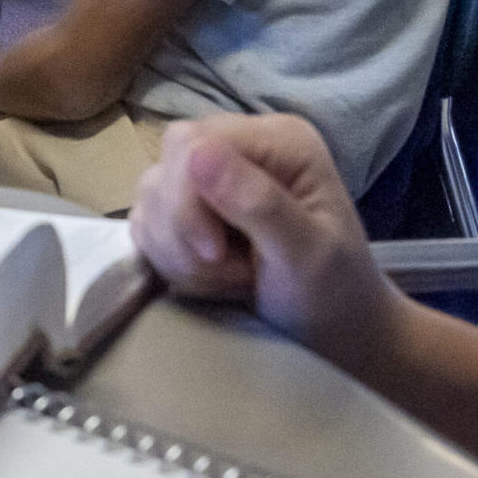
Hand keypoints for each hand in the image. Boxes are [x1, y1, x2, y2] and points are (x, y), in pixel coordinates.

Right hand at [128, 115, 398, 351]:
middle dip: (183, 228)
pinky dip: (167, 258)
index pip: (195, 141)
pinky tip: (210, 278)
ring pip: (150, 194)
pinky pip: (144, 221)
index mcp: (280, 141)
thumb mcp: (309, 255)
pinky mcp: (185, 207)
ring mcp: (210, 176)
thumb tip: (199, 153)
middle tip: (227, 269)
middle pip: (167, 163)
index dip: (188, 198)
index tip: (213, 253)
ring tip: (230, 278)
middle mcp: (241, 146)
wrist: (331, 337)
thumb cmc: (332, 295)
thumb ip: (260, 203)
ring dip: (178, 250)